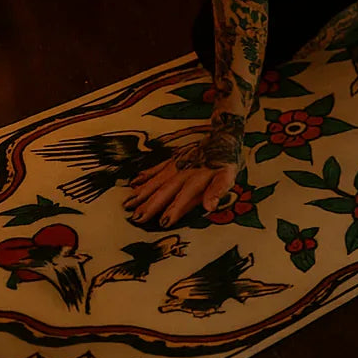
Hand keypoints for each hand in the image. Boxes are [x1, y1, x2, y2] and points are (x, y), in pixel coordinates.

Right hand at [123, 141, 238, 226]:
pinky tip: (133, 182)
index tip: (163, 222)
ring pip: (157, 180)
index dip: (174, 210)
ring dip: (143, 192)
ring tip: (128, 204)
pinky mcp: (173, 159)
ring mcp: (177, 164)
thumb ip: (218, 190)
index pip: (185, 197)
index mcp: (199, 177)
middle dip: (151, 204)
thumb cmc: (226, 160)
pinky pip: (156, 168)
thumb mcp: (229, 174)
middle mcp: (184, 171)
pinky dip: (145, 175)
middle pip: (166, 190)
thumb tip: (210, 206)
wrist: (223, 135)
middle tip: (136, 218)